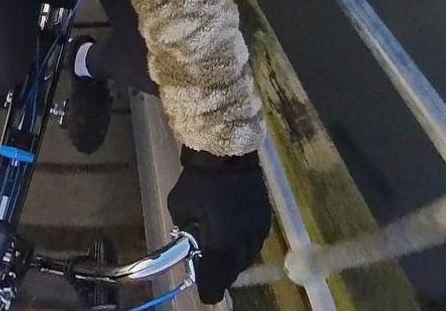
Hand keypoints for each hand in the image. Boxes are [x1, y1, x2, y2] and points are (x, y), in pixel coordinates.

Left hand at [167, 148, 270, 303]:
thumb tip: (188, 243)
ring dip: (234, 261)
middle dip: (222, 275)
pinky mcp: (265, 216)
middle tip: (210, 274)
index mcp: (223, 241)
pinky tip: (234, 240)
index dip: (210, 289)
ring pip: (248, 257)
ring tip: (221, 257)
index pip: (218, 276)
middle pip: (235, 270)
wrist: (228, 150)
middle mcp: (245, 240)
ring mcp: (258, 228)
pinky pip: (256, 241)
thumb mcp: (180, 207)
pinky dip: (244, 246)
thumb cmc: (199, 179)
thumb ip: (185, 231)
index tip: (206, 295)